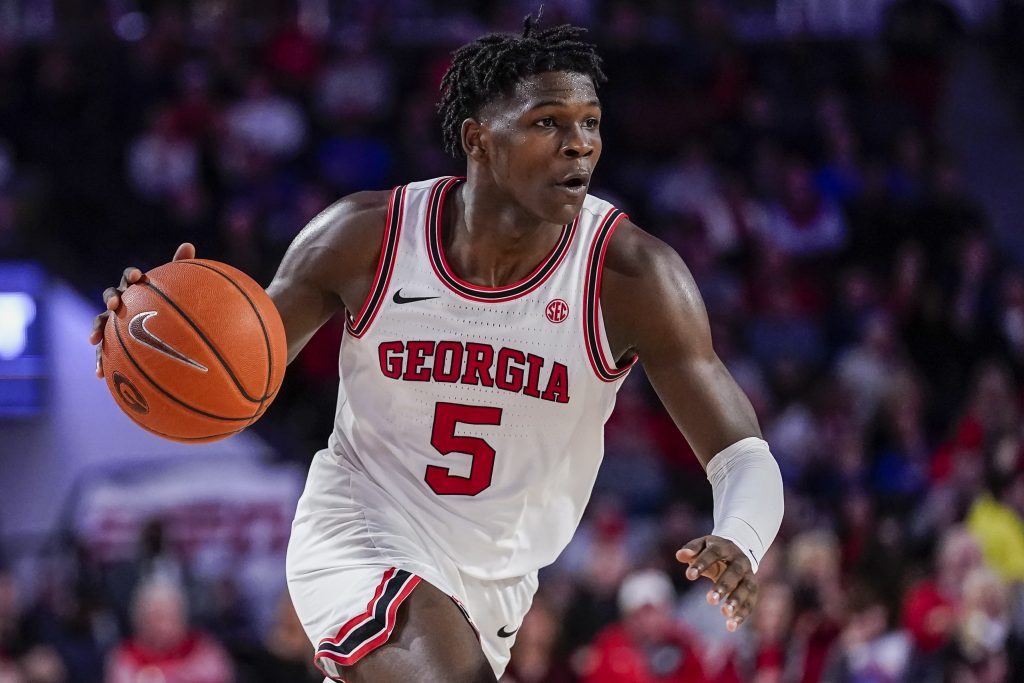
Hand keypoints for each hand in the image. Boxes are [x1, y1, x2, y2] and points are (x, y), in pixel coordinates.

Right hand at [90, 242, 195, 377]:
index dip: (132, 275)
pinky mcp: (112, 344)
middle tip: (115, 304)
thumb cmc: (171, 308)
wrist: (164, 334)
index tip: (139, 277)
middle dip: (111, 299)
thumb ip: (181, 269)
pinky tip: (99, 374)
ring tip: (95, 339)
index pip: (130, 278)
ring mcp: (114, 323)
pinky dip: (100, 361)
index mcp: (137, 289)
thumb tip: (188, 244)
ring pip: (101, 323)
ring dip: (97, 329)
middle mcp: (122, 304)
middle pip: (111, 296)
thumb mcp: (177, 291)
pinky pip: (104, 352)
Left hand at [677, 535, 756, 631]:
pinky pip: (750, 602)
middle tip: (710, 600)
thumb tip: (680, 555)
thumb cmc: (713, 550)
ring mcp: (748, 575)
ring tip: (725, 613)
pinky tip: (731, 626)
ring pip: (746, 588)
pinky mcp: (752, 589)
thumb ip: (691, 549)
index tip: (689, 576)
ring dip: (737, 601)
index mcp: (725, 547)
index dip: (702, 563)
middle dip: (723, 586)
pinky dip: (742, 614)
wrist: (738, 551)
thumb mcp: (702, 545)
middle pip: (734, 572)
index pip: (714, 553)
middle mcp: (740, 561)